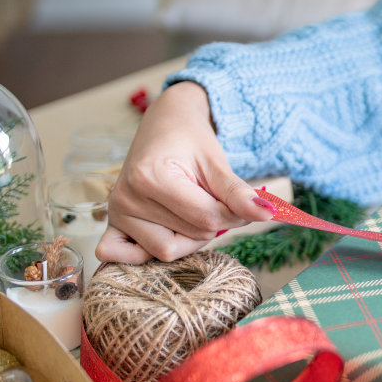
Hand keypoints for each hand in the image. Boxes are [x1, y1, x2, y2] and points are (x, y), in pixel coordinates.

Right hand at [96, 81, 275, 263]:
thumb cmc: (191, 141)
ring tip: (188, 207)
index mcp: (151, 178)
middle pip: (190, 237)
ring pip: (168, 251)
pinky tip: (158, 235)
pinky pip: (127, 256)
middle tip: (208, 196)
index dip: (232, 214)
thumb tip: (268, 214)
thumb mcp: (217, 163)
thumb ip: (238, 193)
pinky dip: (143, 255)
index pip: (205, 219)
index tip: (238, 199)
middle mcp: (128, 198)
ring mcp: (117, 212)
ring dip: (189, 236)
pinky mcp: (114, 222)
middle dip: (211, 222)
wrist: (165, 124)